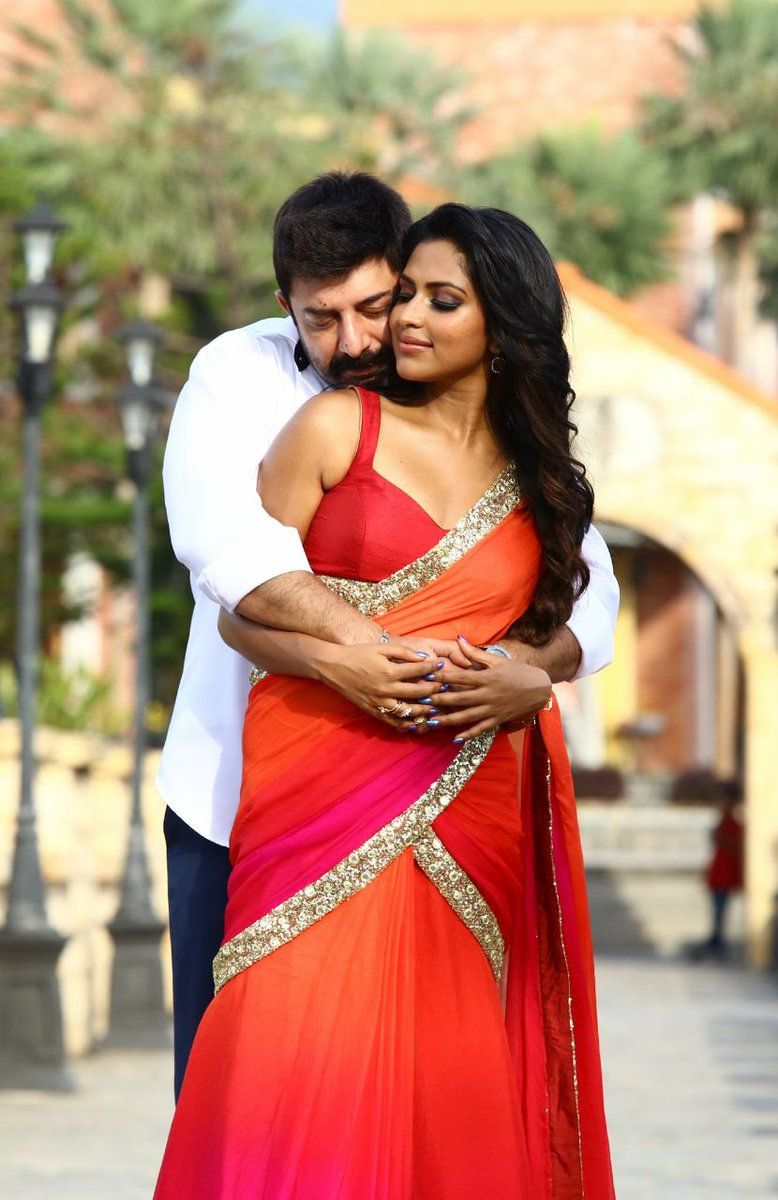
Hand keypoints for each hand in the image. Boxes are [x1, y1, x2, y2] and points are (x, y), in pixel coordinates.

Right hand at [315, 641, 447, 729]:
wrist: (334, 667)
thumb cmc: (358, 654)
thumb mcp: (381, 648)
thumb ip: (403, 652)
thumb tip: (424, 658)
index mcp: (389, 672)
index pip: (418, 671)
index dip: (433, 668)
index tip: (442, 665)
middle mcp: (386, 689)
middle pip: (418, 693)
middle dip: (434, 689)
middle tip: (444, 686)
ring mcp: (379, 703)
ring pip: (409, 711)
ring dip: (425, 710)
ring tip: (435, 706)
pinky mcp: (373, 711)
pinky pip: (394, 722)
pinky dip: (407, 724)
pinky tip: (417, 722)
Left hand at [401, 636, 550, 740]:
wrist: (540, 688)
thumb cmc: (517, 671)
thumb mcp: (497, 660)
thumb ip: (475, 652)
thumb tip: (458, 639)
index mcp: (486, 677)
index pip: (460, 676)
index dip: (443, 676)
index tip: (427, 676)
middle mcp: (488, 694)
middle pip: (460, 698)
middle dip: (440, 700)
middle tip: (422, 701)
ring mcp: (493, 708)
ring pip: (467, 716)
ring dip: (448, 719)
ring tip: (431, 721)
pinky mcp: (498, 719)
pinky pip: (481, 728)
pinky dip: (469, 734)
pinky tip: (455, 738)